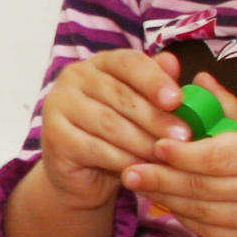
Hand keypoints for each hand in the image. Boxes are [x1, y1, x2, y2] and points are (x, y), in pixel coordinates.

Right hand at [36, 49, 188, 210]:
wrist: (84, 175)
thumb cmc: (119, 136)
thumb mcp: (142, 108)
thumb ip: (156, 86)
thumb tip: (172, 62)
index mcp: (100, 63)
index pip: (128, 62)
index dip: (154, 80)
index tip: (177, 100)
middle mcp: (74, 78)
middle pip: (121, 95)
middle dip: (155, 117)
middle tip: (183, 136)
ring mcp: (59, 105)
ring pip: (109, 123)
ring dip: (142, 141)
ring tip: (166, 154)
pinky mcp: (53, 135)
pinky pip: (94, 147)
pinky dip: (122, 159)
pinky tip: (141, 167)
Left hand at [120, 80, 236, 236]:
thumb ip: (229, 108)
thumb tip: (196, 77)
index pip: (216, 156)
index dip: (180, 153)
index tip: (154, 146)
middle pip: (202, 186)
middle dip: (160, 179)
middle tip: (129, 171)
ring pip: (199, 211)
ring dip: (165, 198)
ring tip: (140, 185)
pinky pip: (205, 230)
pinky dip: (183, 216)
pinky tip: (166, 202)